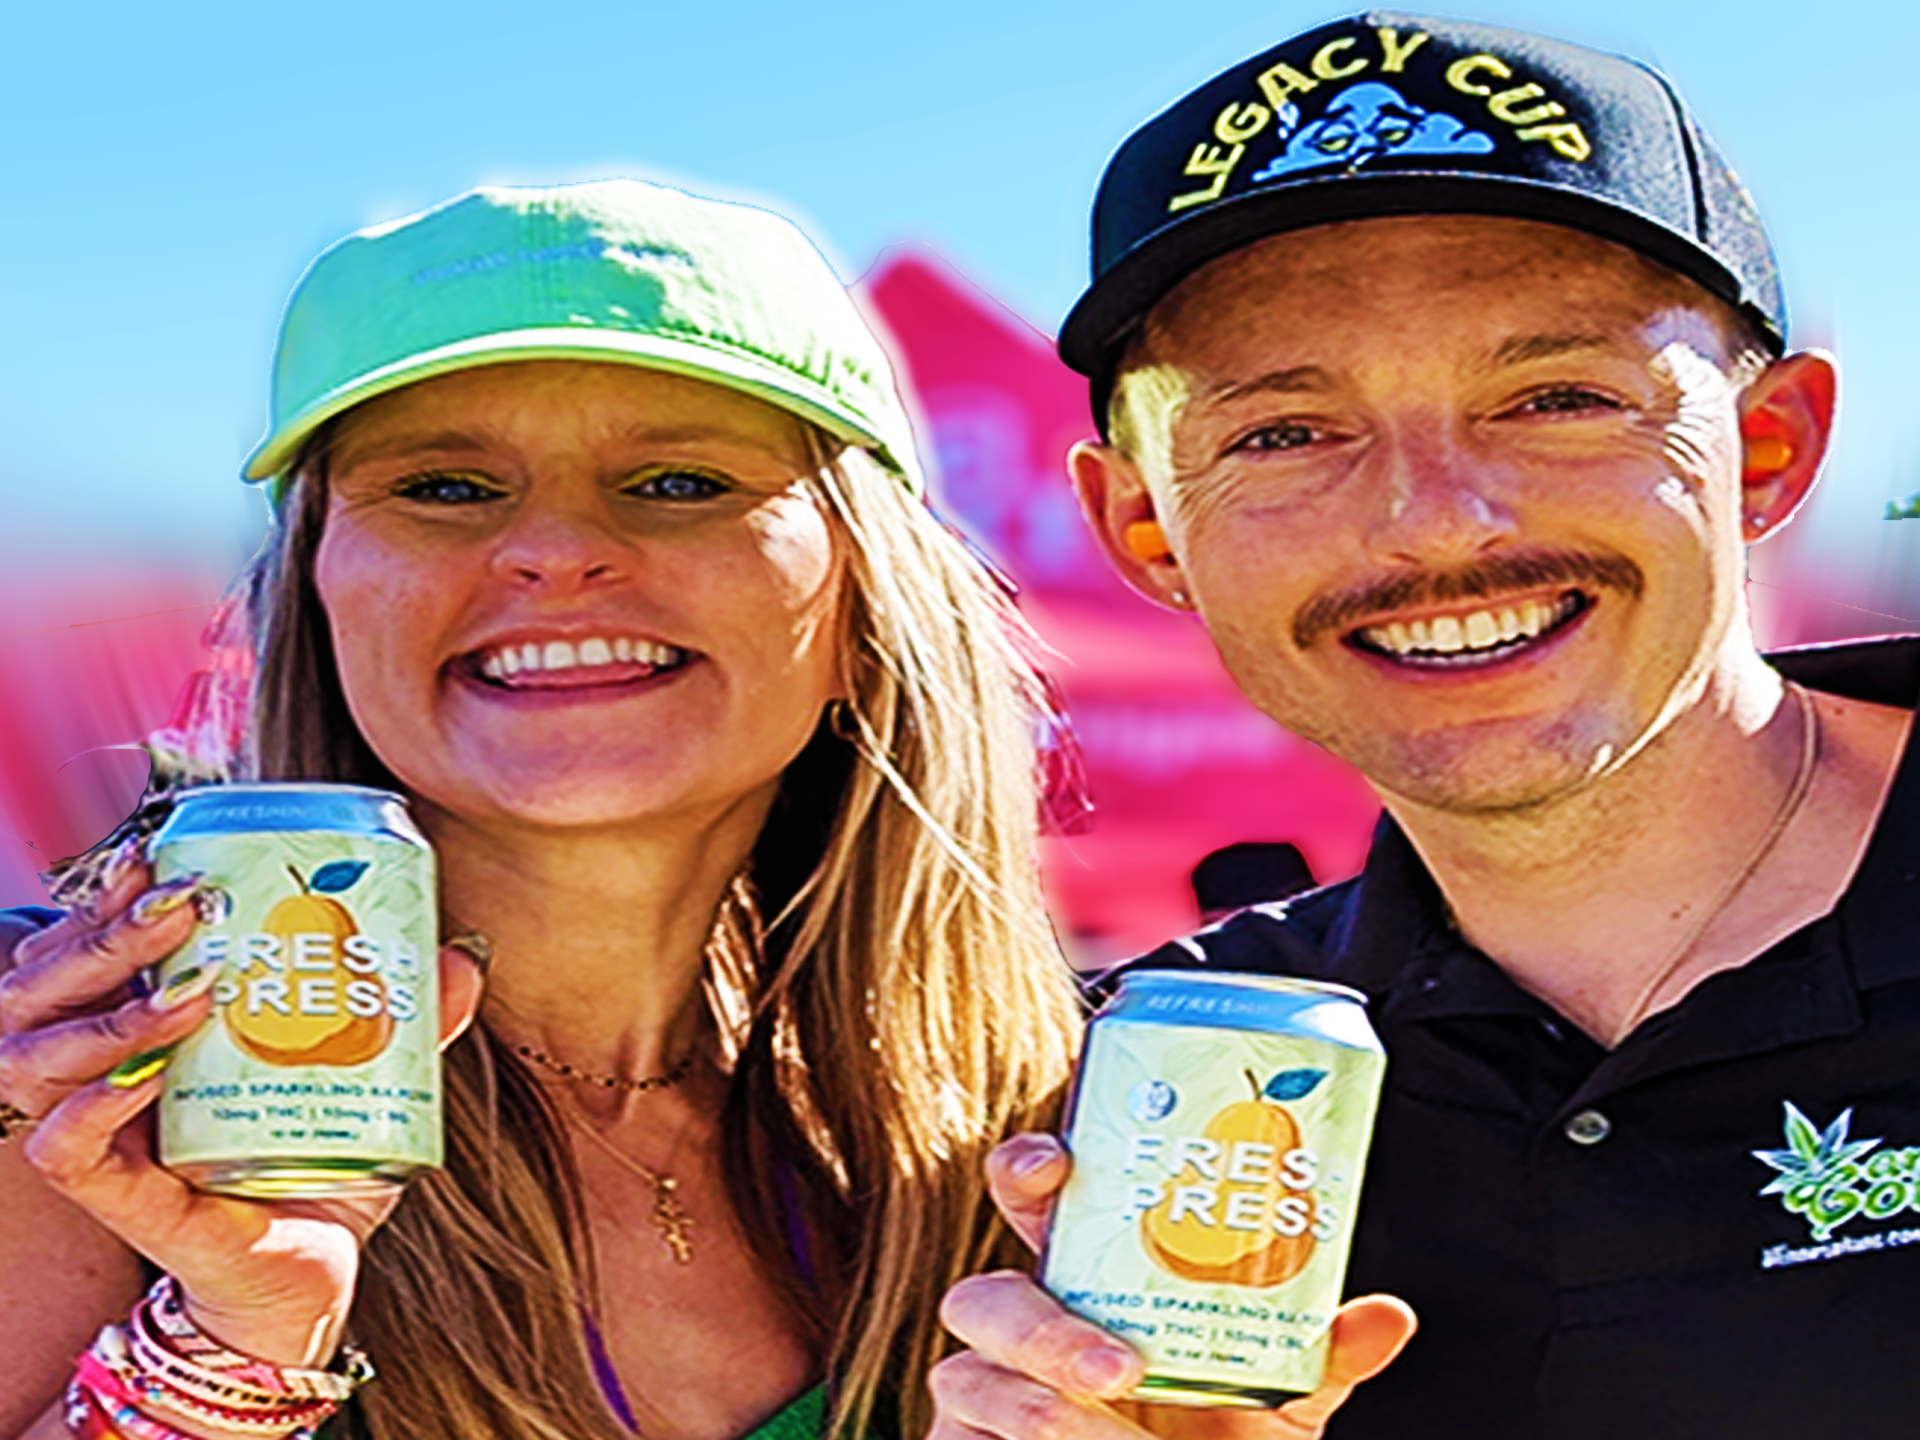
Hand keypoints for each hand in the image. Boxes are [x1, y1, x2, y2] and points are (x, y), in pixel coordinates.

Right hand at [0, 846, 485, 1364]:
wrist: (312, 1274)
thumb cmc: (320, 1163)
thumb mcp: (371, 1080)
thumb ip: (410, 1023)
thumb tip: (457, 956)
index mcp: (160, 1031)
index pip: (99, 949)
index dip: (110, 899)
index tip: (152, 852)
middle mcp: (117, 1075)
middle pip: (55, 989)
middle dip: (108, 936)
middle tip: (180, 903)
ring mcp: (114, 1138)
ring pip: (44, 1062)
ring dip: (111, 1017)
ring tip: (191, 989)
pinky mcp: (128, 1202)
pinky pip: (68, 1153)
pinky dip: (90, 1114)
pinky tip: (141, 1080)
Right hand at [930, 1134, 1414, 1439]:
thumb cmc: (1222, 1435)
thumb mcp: (1283, 1396)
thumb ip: (1322, 1354)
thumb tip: (1387, 1316)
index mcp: (1090, 1271)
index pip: (1033, 1193)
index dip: (1028, 1165)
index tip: (1058, 1162)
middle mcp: (1029, 1322)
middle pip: (985, 1290)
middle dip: (1038, 1320)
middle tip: (1119, 1364)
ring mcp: (992, 1388)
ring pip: (966, 1370)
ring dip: (1033, 1400)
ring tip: (1103, 1425)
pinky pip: (958, 1438)